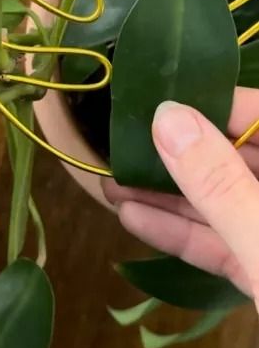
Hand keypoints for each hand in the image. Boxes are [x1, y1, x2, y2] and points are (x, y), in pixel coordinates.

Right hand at [103, 88, 258, 308]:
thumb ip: (219, 183)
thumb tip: (168, 116)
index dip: (211, 104)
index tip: (154, 103)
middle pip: (235, 160)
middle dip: (177, 154)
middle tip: (121, 146)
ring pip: (222, 204)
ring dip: (167, 196)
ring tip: (111, 184)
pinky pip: (221, 245)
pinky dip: (181, 234)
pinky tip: (133, 219)